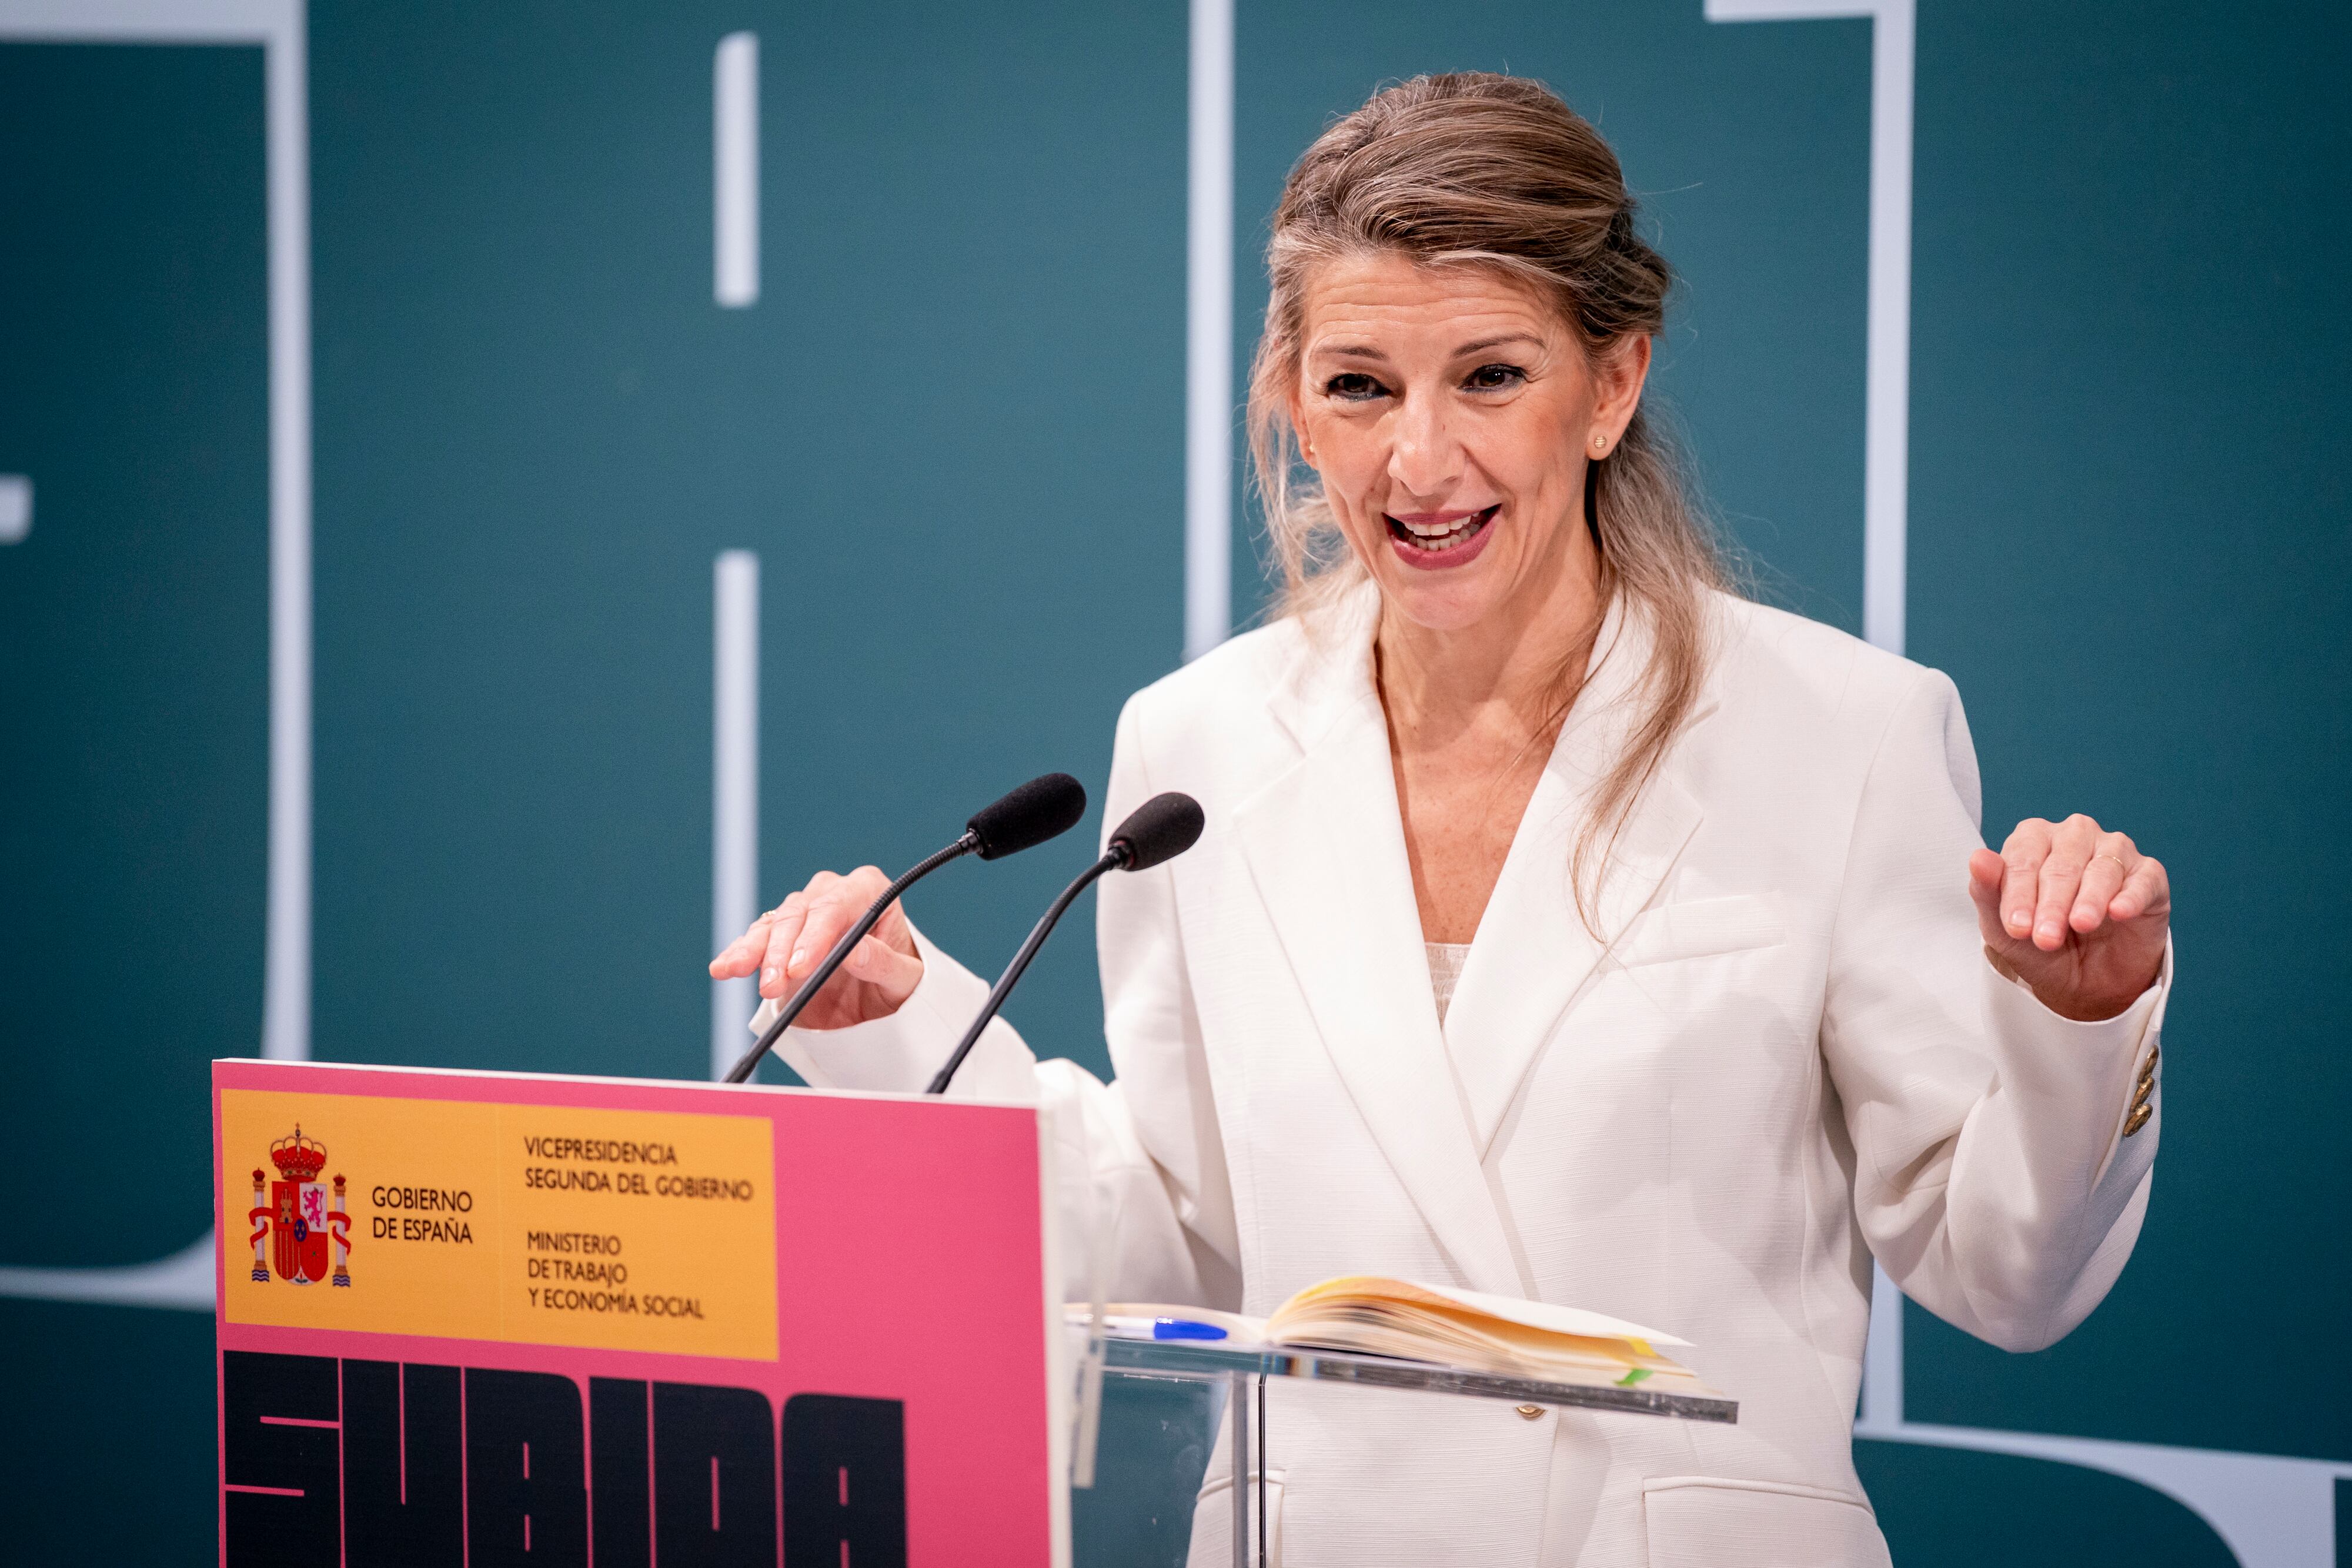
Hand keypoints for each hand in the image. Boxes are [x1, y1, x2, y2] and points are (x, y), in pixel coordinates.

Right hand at [707, 867, 924, 1028]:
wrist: (883, 993)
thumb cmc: (900, 978)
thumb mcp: (906, 978)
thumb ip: (884, 963)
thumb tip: (857, 952)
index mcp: (868, 890)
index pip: (836, 906)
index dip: (814, 936)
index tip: (800, 966)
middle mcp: (833, 892)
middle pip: (799, 914)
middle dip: (781, 951)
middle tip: (773, 985)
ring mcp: (805, 910)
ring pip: (773, 923)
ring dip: (754, 951)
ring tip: (735, 971)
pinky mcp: (783, 933)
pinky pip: (757, 938)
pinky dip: (740, 953)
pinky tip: (724, 967)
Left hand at [1968, 815, 2169, 1021]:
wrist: (2084, 982)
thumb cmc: (2040, 945)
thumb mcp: (2004, 929)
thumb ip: (1988, 892)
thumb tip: (1978, 858)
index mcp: (2033, 839)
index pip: (2023, 858)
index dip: (2018, 895)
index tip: (2016, 929)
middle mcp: (2074, 836)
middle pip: (2062, 864)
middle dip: (2051, 905)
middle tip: (2045, 939)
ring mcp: (2114, 852)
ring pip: (2101, 869)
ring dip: (2088, 901)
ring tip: (2081, 926)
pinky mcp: (2148, 876)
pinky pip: (2143, 879)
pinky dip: (2130, 896)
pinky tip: (2118, 912)